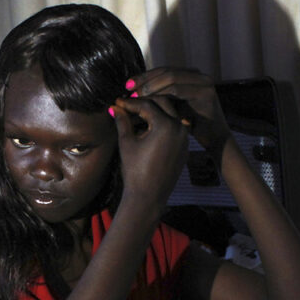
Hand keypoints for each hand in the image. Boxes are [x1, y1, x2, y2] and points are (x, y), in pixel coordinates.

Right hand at [110, 95, 189, 213]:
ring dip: (156, 111)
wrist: (149, 197)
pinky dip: (163, 123)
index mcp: (166, 126)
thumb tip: (114, 107)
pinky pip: (176, 127)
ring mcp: (185, 138)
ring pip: (171, 114)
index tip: (118, 102)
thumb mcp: (127, 143)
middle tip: (128, 104)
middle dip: (145, 102)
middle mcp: (180, 128)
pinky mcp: (185, 147)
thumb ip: (122, 121)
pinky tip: (148, 126)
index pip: (147, 105)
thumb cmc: (135, 171)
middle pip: (163, 103)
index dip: (130, 102)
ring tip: (137, 114)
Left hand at [125, 68, 229, 154]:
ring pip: (171, 78)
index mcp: (190, 76)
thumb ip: (161, 97)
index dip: (144, 76)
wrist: (215, 139)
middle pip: (166, 72)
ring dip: (151, 86)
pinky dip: (161, 95)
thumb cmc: (191, 125)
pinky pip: (178, 90)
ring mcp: (204, 82)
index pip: (163, 71)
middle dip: (145, 80)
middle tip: (129, 89)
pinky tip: (149, 103)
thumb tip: (135, 91)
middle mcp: (199, 76)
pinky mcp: (206, 92)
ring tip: (136, 96)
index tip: (128, 85)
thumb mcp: (174, 107)